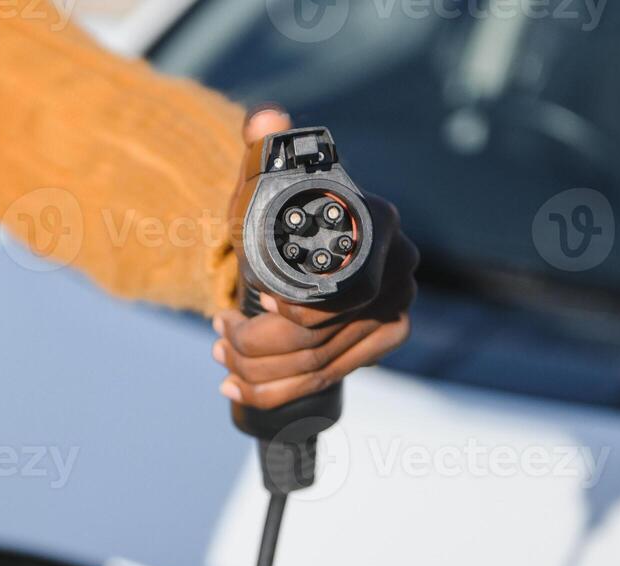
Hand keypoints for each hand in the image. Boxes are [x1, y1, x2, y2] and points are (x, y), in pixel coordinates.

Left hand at [216, 107, 416, 409]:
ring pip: (318, 363)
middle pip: (324, 334)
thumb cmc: (276, 213)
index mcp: (380, 225)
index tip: (256, 303)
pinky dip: (272, 391)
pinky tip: (237, 386)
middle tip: (220, 331)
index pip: (343, 291)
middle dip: (262, 343)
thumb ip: (261, 145)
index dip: (299, 309)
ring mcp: (393, 312)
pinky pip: (324, 381)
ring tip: (221, 351)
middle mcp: (399, 271)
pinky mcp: (379, 344)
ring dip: (257, 369)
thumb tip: (266, 119)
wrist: (293, 245)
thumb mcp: (262, 182)